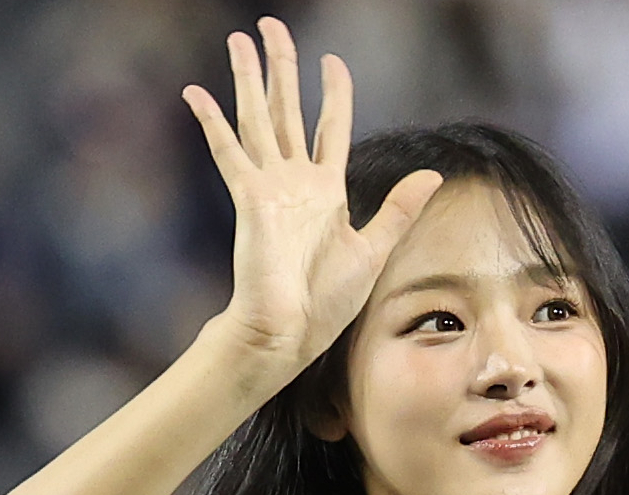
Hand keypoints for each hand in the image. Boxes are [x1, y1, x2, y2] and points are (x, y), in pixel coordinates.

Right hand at [182, 17, 442, 380]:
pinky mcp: (249, 198)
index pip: (331, 128)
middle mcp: (295, 183)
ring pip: (257, 119)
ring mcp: (269, 188)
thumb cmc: (327, 302)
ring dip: (248, 78)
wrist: (291, 331)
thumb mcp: (373, 250)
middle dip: (280, 68)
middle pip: (287, 111)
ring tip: (238, 38)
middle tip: (270, 27)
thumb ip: (399, 210)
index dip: (333, 93)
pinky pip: (228, 151)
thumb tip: (432, 176)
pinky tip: (196, 92)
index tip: (332, 61)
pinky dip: (212, 121)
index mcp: (327, 192)